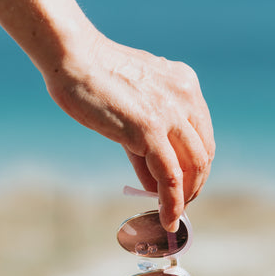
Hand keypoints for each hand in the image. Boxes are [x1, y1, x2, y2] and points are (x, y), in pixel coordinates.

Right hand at [45, 30, 214, 231]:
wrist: (72, 57)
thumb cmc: (94, 78)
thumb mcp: (134, 106)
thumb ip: (148, 141)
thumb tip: (154, 182)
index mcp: (185, 85)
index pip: (202, 137)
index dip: (196, 167)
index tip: (185, 186)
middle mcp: (185, 97)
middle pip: (202, 154)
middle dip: (194, 185)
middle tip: (180, 204)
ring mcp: (170, 112)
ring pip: (193, 167)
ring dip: (186, 196)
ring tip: (172, 214)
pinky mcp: (150, 129)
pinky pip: (170, 176)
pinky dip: (172, 202)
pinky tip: (167, 218)